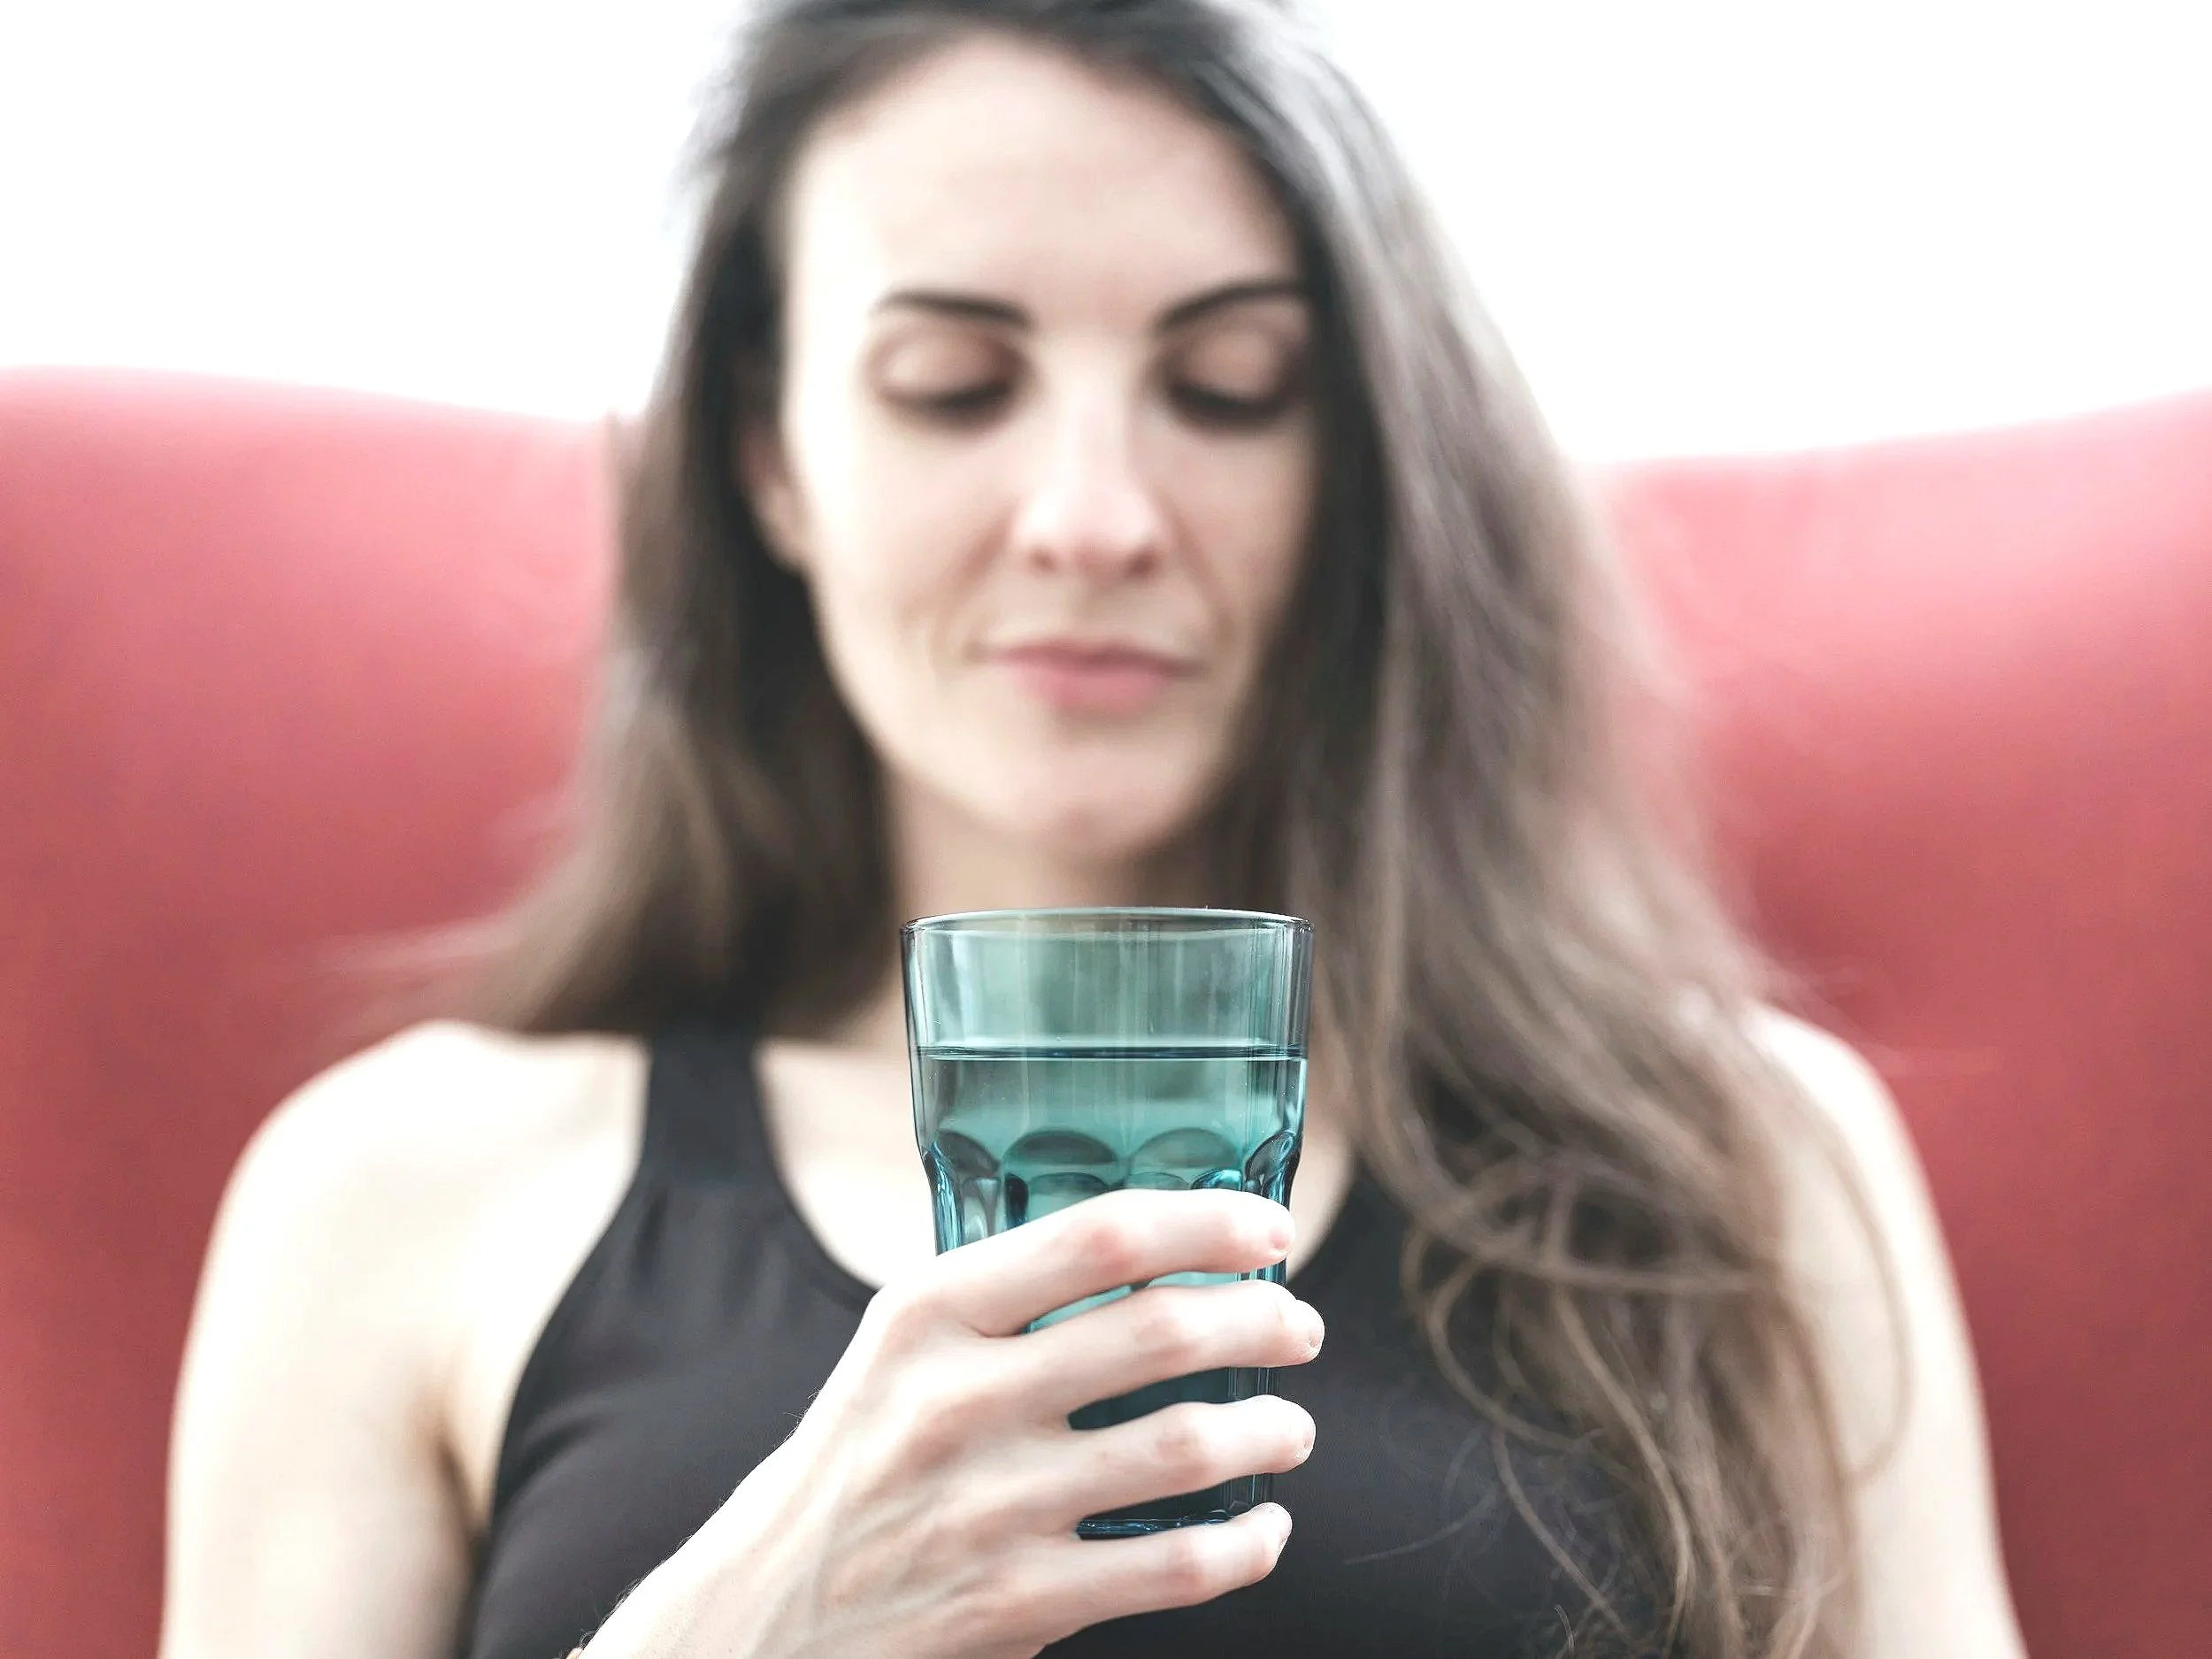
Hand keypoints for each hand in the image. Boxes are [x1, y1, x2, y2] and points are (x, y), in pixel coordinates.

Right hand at [584, 1187, 1323, 1658]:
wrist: (760, 1617)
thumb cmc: (856, 1464)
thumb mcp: (899, 1353)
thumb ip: (1004, 1304)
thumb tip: (1162, 1255)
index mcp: (926, 1316)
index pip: (1092, 1237)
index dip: (1202, 1225)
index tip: (1267, 1231)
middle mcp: (955, 1401)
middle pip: (1157, 1334)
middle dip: (1260, 1322)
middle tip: (1298, 1328)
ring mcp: (986, 1508)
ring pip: (1181, 1448)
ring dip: (1268, 1431)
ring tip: (1292, 1426)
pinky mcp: (1013, 1603)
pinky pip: (1171, 1568)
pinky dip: (1242, 1545)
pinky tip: (1262, 1528)